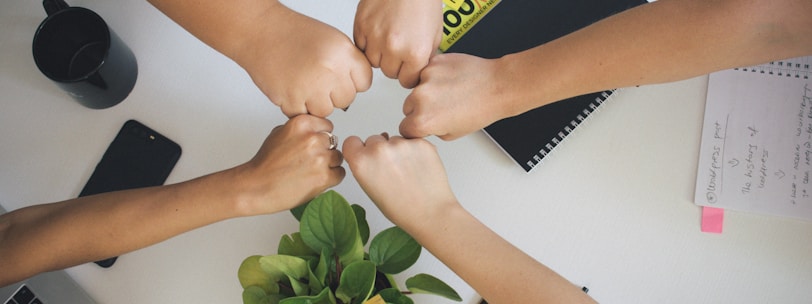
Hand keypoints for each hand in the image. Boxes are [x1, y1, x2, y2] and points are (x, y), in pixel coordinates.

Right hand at [235, 115, 344, 214]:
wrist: (256, 187)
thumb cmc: (265, 164)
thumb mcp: (279, 133)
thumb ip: (300, 129)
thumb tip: (316, 130)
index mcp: (302, 124)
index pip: (327, 126)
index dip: (321, 137)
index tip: (313, 146)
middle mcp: (312, 138)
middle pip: (334, 142)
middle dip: (325, 151)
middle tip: (309, 161)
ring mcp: (320, 158)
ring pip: (338, 158)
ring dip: (329, 165)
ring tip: (310, 171)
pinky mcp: (324, 177)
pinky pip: (340, 174)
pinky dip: (331, 178)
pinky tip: (315, 180)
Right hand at [238, 4, 372, 116]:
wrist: (261, 32)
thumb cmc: (294, 34)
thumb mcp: (333, 40)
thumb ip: (349, 63)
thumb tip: (358, 86)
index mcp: (343, 52)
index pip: (364, 82)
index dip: (352, 81)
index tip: (342, 78)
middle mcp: (329, 70)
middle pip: (346, 100)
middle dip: (334, 94)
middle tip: (318, 80)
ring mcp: (310, 87)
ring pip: (326, 111)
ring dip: (315, 103)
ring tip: (303, 83)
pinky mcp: (291, 100)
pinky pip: (304, 115)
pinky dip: (297, 106)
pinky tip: (292, 88)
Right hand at [342, 134, 456, 229]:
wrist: (430, 213)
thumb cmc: (401, 209)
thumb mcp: (370, 189)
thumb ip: (365, 167)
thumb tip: (368, 152)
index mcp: (361, 162)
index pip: (351, 141)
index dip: (359, 149)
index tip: (365, 155)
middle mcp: (378, 149)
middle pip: (374, 139)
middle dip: (380, 150)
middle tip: (391, 170)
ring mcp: (401, 143)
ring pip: (394, 139)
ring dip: (399, 150)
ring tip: (408, 172)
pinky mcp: (420, 142)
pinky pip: (412, 140)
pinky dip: (415, 150)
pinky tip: (419, 167)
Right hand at [353, 0, 442, 87]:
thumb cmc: (423, 1)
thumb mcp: (435, 33)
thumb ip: (426, 56)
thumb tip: (418, 71)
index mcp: (416, 52)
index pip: (407, 81)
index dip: (409, 74)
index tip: (408, 69)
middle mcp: (394, 47)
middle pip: (389, 73)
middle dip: (395, 64)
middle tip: (400, 49)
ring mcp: (375, 37)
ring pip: (373, 62)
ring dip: (380, 54)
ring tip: (389, 38)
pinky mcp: (361, 26)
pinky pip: (361, 46)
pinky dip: (368, 42)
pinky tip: (379, 32)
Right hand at [399, 53, 510, 139]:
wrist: (497, 85)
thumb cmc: (481, 109)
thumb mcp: (452, 134)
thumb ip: (430, 130)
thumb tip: (421, 124)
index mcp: (423, 120)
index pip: (404, 128)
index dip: (416, 128)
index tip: (424, 125)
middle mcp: (420, 98)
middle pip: (408, 107)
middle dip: (420, 109)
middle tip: (442, 108)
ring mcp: (426, 78)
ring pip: (416, 88)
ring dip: (427, 91)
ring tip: (450, 93)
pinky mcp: (433, 63)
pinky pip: (426, 72)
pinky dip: (435, 76)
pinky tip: (451, 81)